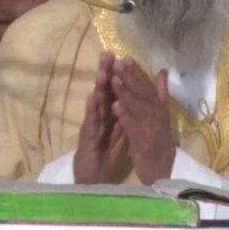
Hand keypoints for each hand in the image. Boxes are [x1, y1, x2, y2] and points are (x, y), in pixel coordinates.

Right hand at [74, 52, 131, 183]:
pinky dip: (92, 109)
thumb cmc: (107, 152)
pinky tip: (93, 97)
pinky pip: (91, 121)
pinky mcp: (87, 136)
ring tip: (102, 69)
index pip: (115, 90)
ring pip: (96, 102)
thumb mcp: (123, 131)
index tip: (123, 56)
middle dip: (106, 72)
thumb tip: (141, 97)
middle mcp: (101, 115)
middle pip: (104, 90)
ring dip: (99, 86)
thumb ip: (130, 114)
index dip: (118, 74)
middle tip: (107, 53)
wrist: (94, 176)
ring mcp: (93, 124)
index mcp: (111, 112)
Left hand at [110, 58, 175, 184]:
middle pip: (143, 93)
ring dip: (126, 93)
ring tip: (114, 79)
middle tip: (119, 62)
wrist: (164, 169)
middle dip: (130, 77)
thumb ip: (160, 93)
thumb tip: (162, 72)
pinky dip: (125, 115)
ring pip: (137, 107)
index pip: (148, 86)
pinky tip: (115, 106)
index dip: (137, 72)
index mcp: (160, 107)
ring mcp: (150, 127)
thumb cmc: (160, 141)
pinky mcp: (143, 142)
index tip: (126, 57)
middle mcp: (157, 114)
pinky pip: (133, 126)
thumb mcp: (162, 115)